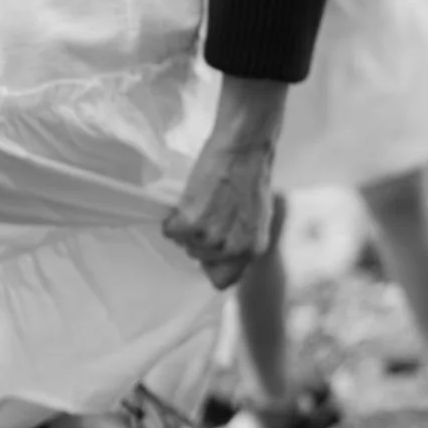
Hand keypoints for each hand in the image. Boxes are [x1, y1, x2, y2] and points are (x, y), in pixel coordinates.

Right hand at [163, 76, 287, 288]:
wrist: (245, 146)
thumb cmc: (252, 174)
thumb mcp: (257, 215)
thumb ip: (243, 238)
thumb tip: (225, 253)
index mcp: (254, 250)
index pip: (223, 280)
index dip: (213, 263)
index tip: (211, 245)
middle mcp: (233, 249)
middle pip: (199, 259)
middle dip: (200, 238)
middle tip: (209, 209)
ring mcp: (211, 238)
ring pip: (184, 244)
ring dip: (187, 225)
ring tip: (202, 200)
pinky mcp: (190, 222)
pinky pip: (170, 231)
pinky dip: (173, 216)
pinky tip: (189, 198)